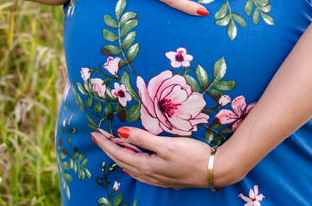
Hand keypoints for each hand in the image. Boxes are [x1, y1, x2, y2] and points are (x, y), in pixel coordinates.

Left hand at [91, 127, 240, 188]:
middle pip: (123, 162)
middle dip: (109, 150)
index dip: (107, 143)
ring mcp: (158, 179)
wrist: (215, 170)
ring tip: (113, 149)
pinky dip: (132, 166)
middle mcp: (150, 175)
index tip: (96, 133)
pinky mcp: (167, 179)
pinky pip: (142, 173)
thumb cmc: (193, 155)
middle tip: (100, 138)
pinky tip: (134, 165)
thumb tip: (121, 133)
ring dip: (120, 158)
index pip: (120, 153)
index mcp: (147, 165)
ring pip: (131, 169)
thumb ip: (143, 138)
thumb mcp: (167, 144)